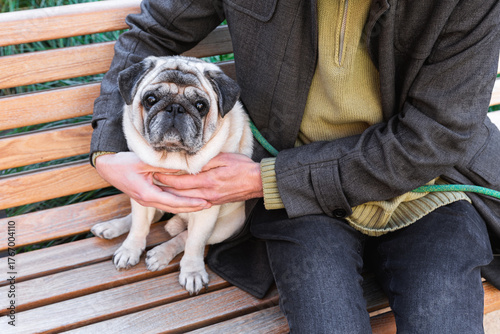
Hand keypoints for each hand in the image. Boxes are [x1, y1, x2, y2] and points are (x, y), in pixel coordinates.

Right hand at [94, 152, 210, 212]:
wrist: (107, 167)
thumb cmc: (123, 163)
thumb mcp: (145, 162)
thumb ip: (165, 166)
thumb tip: (185, 167)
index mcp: (148, 195)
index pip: (174, 202)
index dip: (191, 203)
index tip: (205, 202)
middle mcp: (148, 201)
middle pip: (175, 207)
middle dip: (193, 207)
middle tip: (210, 204)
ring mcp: (147, 200)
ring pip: (171, 206)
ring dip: (187, 205)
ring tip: (203, 203)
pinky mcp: (147, 197)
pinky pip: (166, 201)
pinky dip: (179, 201)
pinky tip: (189, 199)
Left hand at [153, 153, 263, 204]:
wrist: (258, 182)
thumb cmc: (243, 167)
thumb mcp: (224, 158)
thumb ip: (205, 161)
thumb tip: (189, 161)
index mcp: (208, 181)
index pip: (181, 181)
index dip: (166, 177)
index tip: (154, 172)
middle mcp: (207, 194)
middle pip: (180, 193)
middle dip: (165, 187)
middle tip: (151, 181)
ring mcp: (211, 200)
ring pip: (186, 199)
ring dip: (172, 194)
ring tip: (160, 188)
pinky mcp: (215, 202)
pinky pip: (196, 202)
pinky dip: (184, 198)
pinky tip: (178, 194)